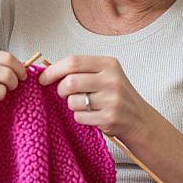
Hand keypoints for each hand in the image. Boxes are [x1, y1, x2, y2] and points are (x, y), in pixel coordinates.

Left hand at [39, 55, 154, 141]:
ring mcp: (112, 99)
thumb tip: (47, 71)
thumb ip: (81, 70)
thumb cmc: (115, 95)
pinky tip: (91, 115)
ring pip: (72, 101)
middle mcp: (112, 79)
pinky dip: (79, 117)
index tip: (43, 78)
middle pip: (70, 82)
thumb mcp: (105, 75)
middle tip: (62, 93)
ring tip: (83, 105)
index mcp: (109, 64)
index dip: (54, 70)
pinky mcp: (110, 118)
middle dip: (60, 89)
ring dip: (71, 105)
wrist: (140, 120)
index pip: (73, 62)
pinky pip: (79, 117)